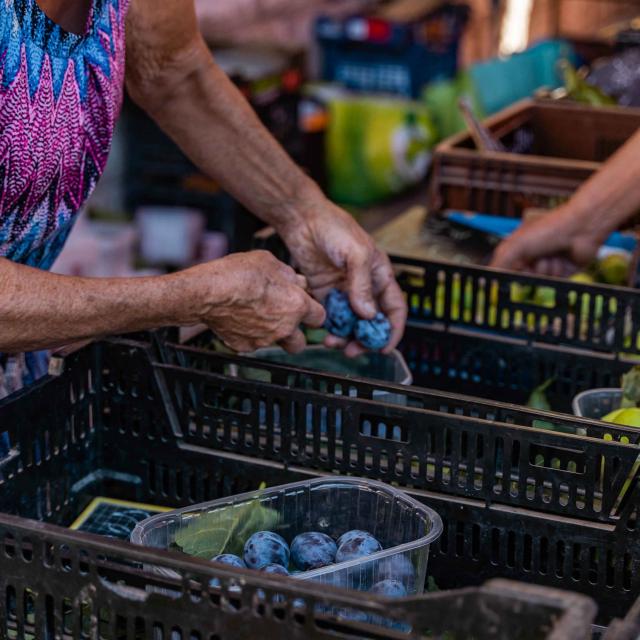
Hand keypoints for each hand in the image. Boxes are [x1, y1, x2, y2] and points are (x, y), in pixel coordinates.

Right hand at [183, 251, 325, 352]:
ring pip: (277, 344)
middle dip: (296, 333)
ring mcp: (264, 340)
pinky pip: (253, 344)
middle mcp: (284, 327)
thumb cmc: (238, 273)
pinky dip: (250, 335)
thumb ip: (288, 275)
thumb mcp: (269, 262)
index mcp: (296, 305)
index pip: (319, 317)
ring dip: (273, 335)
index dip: (312, 312)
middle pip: (301, 342)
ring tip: (259, 317)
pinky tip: (240, 319)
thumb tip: (296, 280)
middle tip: (285, 320)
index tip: (305, 308)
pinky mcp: (245, 346)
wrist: (208, 292)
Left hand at [279, 198, 407, 356]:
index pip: (394, 309)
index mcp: (380, 276)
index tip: (384, 347)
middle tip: (353, 351)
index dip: (392, 330)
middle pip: (371, 322)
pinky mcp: (324, 293)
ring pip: (349, 323)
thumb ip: (362, 285)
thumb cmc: (335, 228)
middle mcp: (364, 287)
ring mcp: (344, 292)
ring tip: (332, 342)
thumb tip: (367, 315)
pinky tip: (322, 331)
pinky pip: (330, 316)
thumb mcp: (356, 254)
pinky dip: (328, 327)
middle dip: (364, 339)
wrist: (303, 219)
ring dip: (344, 336)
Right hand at [490, 206, 604, 275]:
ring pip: (537, 282)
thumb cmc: (547, 230)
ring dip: (544, 269)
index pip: (503, 270)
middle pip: (519, 280)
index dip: (502, 278)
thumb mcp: (517, 246)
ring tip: (550, 255)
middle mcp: (529, 259)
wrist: (581, 229)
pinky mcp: (559, 275)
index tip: (501, 285)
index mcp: (516, 250)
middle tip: (532, 263)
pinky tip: (560, 259)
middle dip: (527, 272)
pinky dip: (555, 272)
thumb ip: (499, 264)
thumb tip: (485, 280)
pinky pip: (552, 283)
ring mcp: (544, 267)